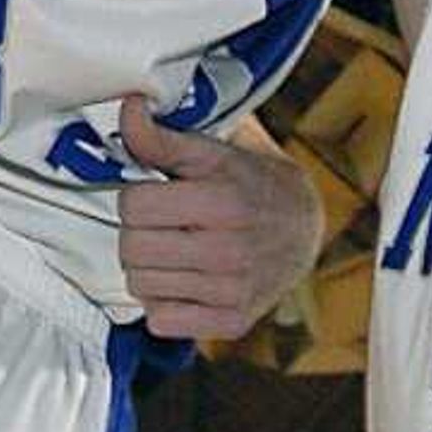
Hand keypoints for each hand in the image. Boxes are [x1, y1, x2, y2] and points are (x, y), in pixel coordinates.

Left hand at [113, 94, 323, 342]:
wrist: (302, 225)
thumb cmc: (251, 183)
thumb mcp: (212, 152)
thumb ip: (161, 137)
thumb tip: (129, 110)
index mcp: (223, 201)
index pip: (134, 205)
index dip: (136, 196)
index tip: (154, 193)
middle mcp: (229, 250)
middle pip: (132, 249)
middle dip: (137, 231)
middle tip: (160, 223)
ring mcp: (232, 290)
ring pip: (140, 286)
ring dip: (148, 267)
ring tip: (172, 249)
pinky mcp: (232, 321)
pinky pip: (161, 321)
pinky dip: (163, 303)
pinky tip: (182, 279)